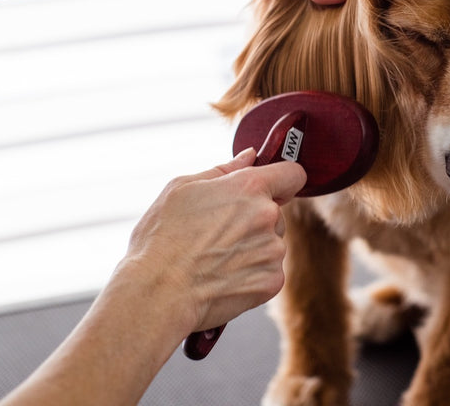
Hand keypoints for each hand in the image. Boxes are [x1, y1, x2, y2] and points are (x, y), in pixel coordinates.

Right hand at [121, 149, 306, 332]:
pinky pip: (269, 271)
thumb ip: (224, 169)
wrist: (156, 293)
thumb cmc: (161, 240)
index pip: (293, 174)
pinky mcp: (272, 281)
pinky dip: (252, 275)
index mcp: (249, 187)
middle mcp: (268, 215)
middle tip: (219, 233)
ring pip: (272, 243)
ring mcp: (273, 250)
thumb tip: (250, 156)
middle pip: (276, 213)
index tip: (273, 188)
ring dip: (254, 249)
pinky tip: (223, 278)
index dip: (283, 179)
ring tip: (216, 259)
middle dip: (255, 220)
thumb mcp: (182, 189)